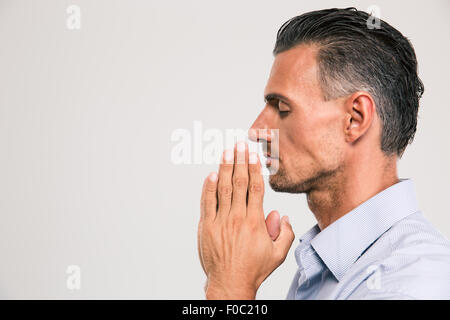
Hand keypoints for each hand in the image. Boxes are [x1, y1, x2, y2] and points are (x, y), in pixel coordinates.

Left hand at [197, 141, 294, 298]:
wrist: (229, 283)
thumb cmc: (254, 269)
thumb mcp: (278, 254)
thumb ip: (285, 233)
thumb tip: (282, 215)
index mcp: (255, 222)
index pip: (255, 188)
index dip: (255, 169)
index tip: (254, 155)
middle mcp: (237, 218)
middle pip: (239, 183)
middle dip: (240, 161)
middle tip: (240, 145)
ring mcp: (220, 221)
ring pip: (223, 189)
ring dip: (225, 168)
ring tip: (227, 152)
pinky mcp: (207, 226)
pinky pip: (207, 202)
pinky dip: (209, 187)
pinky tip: (211, 174)